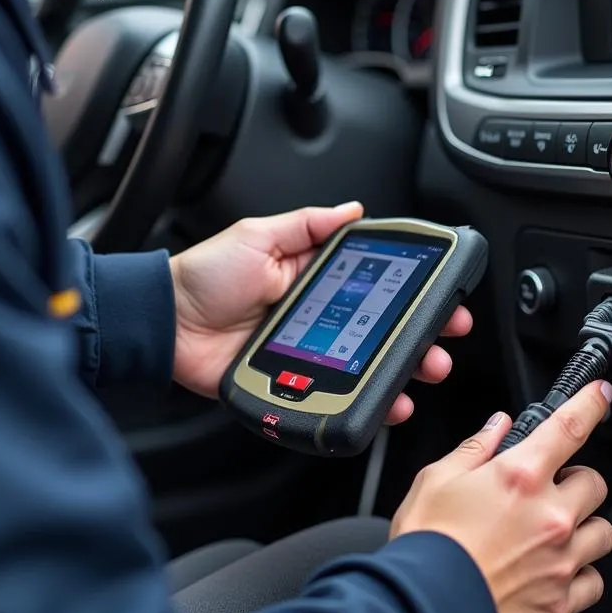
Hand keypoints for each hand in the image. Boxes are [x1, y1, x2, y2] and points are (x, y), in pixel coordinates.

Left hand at [169, 202, 472, 424]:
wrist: (165, 323)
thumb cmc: (206, 275)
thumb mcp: (258, 235)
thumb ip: (307, 225)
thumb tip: (354, 209)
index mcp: (313, 277)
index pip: (374, 285)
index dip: (411, 292)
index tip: (442, 295)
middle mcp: (318, 315)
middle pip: (382, 329)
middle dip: (421, 335)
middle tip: (446, 337)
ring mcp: (310, 352)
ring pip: (367, 365)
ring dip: (404, 370)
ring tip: (426, 370)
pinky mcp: (293, 381)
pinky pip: (336, 393)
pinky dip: (365, 402)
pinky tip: (388, 403)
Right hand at [389, 382, 611, 612]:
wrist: (423, 610)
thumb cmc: (426, 544)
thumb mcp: (436, 478)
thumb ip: (474, 448)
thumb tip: (498, 426)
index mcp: (519, 476)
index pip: (570, 427)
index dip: (591, 403)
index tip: (601, 394)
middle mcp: (550, 515)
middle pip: (595, 483)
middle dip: (575, 480)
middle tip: (548, 487)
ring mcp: (560, 560)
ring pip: (602, 532)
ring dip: (584, 525)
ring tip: (554, 529)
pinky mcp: (560, 602)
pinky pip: (594, 580)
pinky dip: (581, 573)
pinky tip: (555, 568)